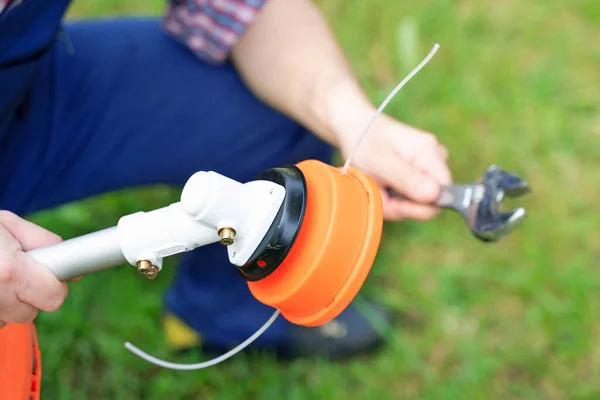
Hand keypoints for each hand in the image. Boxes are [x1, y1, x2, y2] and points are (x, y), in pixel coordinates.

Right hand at [0, 211, 66, 327]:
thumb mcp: (5, 223)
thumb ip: (43, 242)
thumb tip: (73, 264)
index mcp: (9, 272)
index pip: (54, 298)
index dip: (54, 285)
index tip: (50, 276)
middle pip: (31, 312)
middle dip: (29, 292)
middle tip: (14, 270)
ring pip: (9, 318)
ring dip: (6, 301)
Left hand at [338, 112, 451, 220]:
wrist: (356, 129)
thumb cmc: (365, 142)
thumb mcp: (380, 162)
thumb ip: (406, 179)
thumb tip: (434, 195)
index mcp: (429, 153)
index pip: (444, 194)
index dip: (420, 207)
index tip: (393, 202)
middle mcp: (435, 159)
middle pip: (429, 202)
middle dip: (401, 205)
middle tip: (377, 190)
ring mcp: (427, 167)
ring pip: (416, 203)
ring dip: (392, 202)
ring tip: (376, 184)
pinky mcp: (417, 175)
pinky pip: (408, 199)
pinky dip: (391, 198)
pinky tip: (380, 185)